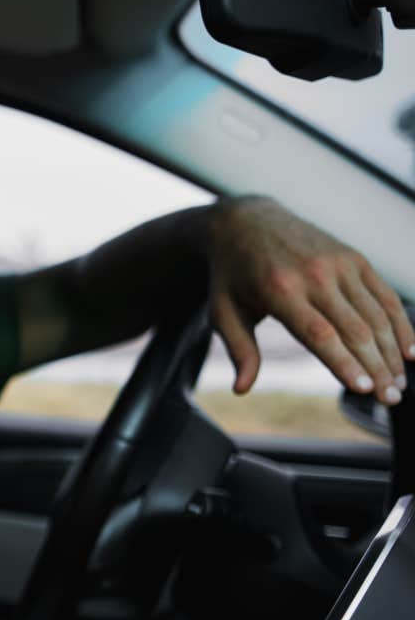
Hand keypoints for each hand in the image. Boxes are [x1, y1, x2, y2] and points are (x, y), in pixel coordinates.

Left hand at [207, 196, 414, 405]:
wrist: (246, 221)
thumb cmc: (232, 273)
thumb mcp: (222, 310)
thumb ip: (239, 349)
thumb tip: (242, 388)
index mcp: (279, 290)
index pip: (320, 334)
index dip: (345, 363)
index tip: (365, 389)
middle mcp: (314, 275)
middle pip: (355, 329)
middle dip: (377, 368)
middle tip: (390, 399)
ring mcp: (339, 264)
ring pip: (376, 315)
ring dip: (392, 352)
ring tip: (399, 384)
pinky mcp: (355, 258)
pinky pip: (384, 295)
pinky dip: (401, 324)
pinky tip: (410, 352)